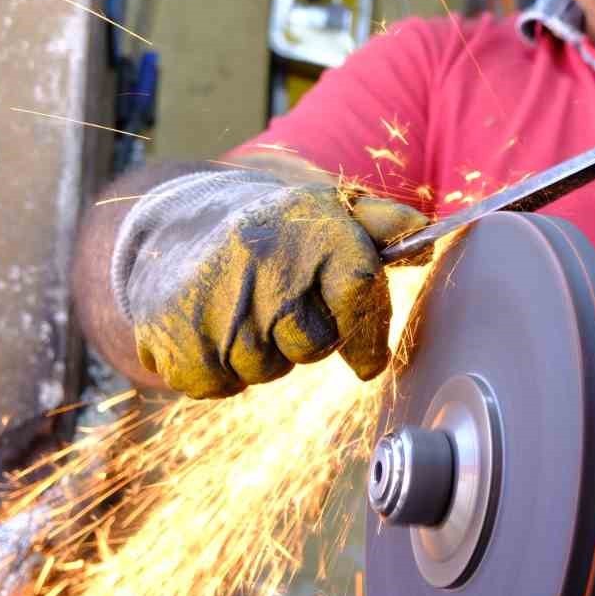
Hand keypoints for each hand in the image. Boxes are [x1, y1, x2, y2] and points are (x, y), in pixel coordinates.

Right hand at [110, 171, 428, 398]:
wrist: (174, 223)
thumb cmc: (271, 229)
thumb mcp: (326, 211)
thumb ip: (380, 224)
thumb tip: (422, 235)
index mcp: (307, 223)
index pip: (359, 288)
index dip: (371, 332)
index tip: (369, 361)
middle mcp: (260, 257)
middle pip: (312, 344)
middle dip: (305, 338)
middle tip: (281, 305)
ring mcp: (213, 298)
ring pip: (265, 369)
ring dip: (261, 354)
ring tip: (241, 309)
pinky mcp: (172, 337)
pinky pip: (219, 385)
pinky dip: (220, 369)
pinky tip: (211, 329)